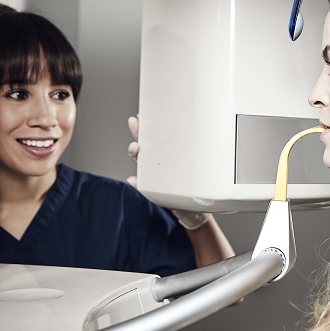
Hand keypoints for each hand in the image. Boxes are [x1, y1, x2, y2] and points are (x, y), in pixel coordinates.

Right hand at [126, 114, 211, 230]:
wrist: (194, 213)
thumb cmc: (195, 191)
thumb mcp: (196, 174)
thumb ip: (196, 163)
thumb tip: (195, 149)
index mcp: (169, 158)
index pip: (157, 139)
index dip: (149, 127)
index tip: (144, 116)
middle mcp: (158, 165)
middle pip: (145, 146)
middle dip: (138, 133)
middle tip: (135, 124)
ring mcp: (154, 178)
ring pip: (141, 163)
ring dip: (136, 154)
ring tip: (135, 148)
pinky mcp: (153, 192)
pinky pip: (141, 186)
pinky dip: (136, 183)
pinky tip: (133, 179)